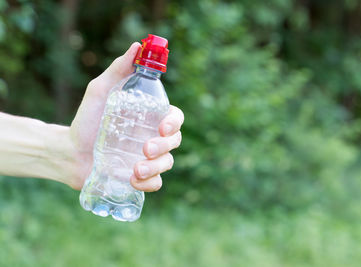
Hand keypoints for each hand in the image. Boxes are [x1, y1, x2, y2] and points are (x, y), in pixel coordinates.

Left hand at [69, 43, 182, 190]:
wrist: (70, 152)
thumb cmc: (87, 120)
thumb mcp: (100, 91)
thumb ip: (118, 69)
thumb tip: (137, 46)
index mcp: (149, 118)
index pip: (175, 118)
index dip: (174, 122)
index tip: (162, 127)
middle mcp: (153, 138)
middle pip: (175, 142)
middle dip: (164, 146)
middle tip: (144, 149)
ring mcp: (148, 159)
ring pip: (167, 164)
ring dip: (156, 168)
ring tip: (135, 170)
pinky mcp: (140, 178)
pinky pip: (156, 183)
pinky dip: (149, 183)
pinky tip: (133, 180)